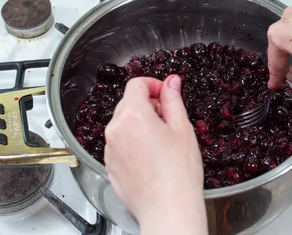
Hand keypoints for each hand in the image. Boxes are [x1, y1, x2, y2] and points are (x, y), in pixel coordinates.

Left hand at [104, 75, 206, 234]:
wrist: (167, 209)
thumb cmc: (178, 172)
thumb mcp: (182, 127)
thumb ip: (173, 99)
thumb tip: (171, 82)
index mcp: (133, 114)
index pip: (136, 84)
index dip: (153, 85)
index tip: (165, 93)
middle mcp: (115, 129)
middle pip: (128, 103)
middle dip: (148, 105)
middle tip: (170, 119)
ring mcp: (110, 149)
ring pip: (124, 125)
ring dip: (140, 125)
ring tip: (163, 142)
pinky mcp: (110, 166)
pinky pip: (120, 145)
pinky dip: (133, 144)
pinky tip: (152, 158)